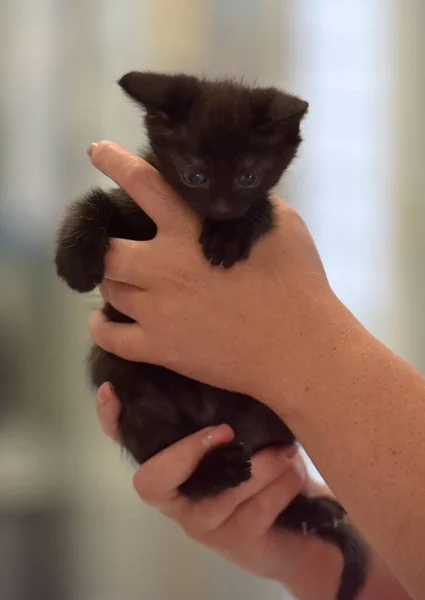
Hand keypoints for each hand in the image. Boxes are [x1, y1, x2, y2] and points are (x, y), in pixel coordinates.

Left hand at [88, 142, 354, 408]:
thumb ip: (244, 205)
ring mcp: (158, 310)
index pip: (141, 183)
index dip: (114, 163)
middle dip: (105, 243)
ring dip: (111, 281)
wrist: (299, 348)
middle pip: (107, 249)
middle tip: (117, 245)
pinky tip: (104, 319)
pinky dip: (100, 326)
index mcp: (190, 231)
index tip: (97, 152)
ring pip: (107, 289)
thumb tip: (228, 195)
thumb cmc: (297, 284)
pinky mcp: (160, 348)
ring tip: (122, 280)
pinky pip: (109, 337)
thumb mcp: (281, 225)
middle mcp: (164, 267)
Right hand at [96, 382, 337, 591]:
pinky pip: (256, 509)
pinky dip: (282, 484)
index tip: (110, 389)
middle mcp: (176, 495)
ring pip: (222, 492)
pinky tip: (294, 471)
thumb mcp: (244, 427)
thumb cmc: (262, 461)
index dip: (111, 419)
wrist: (297, 521)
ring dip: (263, 466)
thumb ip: (224, 406)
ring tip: (286, 449)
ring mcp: (201, 523)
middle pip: (152, 482)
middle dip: (187, 453)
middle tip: (224, 430)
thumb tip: (224, 364)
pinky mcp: (235, 541)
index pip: (125, 440)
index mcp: (170, 461)